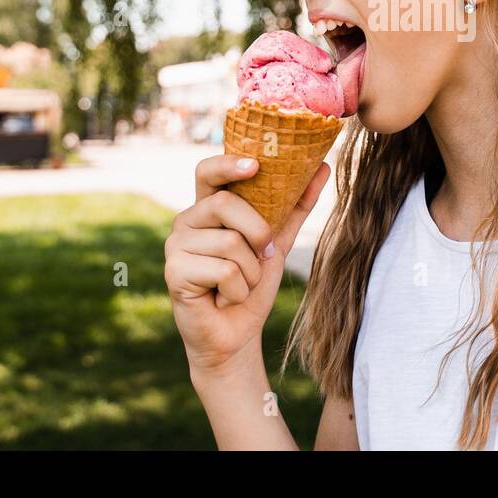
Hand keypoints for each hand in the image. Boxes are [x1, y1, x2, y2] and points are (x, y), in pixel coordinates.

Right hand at [164, 153, 330, 376]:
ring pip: (230, 243)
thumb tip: (323, 166)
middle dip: (258, 232)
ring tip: (240, 284)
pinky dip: (238, 290)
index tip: (255, 165)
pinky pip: (224, 271)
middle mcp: (187, 221)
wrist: (237, 334)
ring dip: (251, 271)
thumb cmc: (253, 284)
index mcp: (208, 208)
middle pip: (225, 204)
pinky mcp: (174, 273)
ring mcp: (176, 246)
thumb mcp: (279, 241)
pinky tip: (224, 299)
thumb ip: (296, 205)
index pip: (208, 171)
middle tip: (264, 255)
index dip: (228, 163)